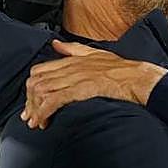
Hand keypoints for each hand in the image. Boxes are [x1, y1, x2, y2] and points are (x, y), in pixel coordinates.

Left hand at [21, 41, 167, 128]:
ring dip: (35, 109)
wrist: (137, 78)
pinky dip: (44, 112)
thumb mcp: (95, 53)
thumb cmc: (122, 69)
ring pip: (42, 92)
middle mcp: (69, 68)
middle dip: (29, 102)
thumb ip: (73, 49)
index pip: (39, 71)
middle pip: (36, 83)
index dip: (31, 88)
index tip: (32, 102)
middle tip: (30, 117)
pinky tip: (43, 122)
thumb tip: (56, 44)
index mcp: (71, 60)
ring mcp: (74, 78)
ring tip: (35, 123)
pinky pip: (54, 100)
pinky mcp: (80, 90)